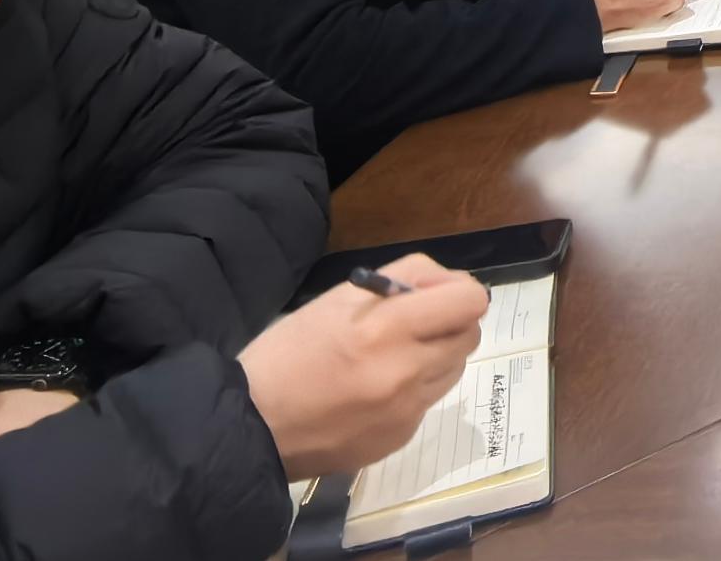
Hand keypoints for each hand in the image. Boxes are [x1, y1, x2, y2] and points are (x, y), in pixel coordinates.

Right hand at [239, 255, 490, 477]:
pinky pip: (427, 401)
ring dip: (435, 356)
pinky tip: (373, 392)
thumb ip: (397, 283)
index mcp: (387, 331)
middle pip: (468, 335)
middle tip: (413, 323)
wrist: (251, 429)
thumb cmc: (286, 354)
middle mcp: (407, 373)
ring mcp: (407, 411)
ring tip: (391, 357)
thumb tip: (441, 285)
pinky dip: (413, 389)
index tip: (432, 294)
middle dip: (448, 322)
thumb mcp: (335, 300)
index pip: (468, 302)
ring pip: (453, 369)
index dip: (458, 291)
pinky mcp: (400, 438)